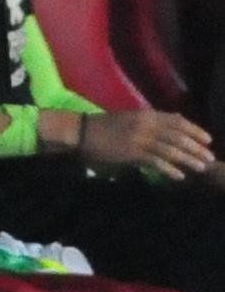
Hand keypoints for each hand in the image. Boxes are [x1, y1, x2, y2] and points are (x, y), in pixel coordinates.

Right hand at [78, 110, 214, 180]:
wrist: (81, 132)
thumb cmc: (104, 126)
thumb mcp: (129, 119)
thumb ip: (147, 123)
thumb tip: (166, 132)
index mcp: (146, 114)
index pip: (177, 121)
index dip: (194, 130)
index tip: (208, 139)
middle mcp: (146, 125)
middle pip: (178, 136)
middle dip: (196, 147)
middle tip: (210, 157)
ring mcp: (140, 139)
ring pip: (171, 149)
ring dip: (188, 159)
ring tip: (200, 167)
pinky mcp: (132, 153)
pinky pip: (156, 161)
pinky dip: (169, 169)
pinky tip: (179, 176)